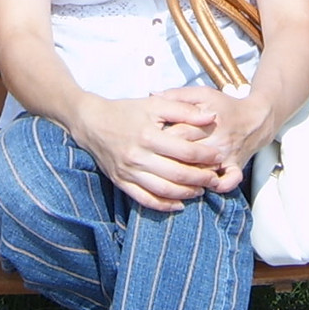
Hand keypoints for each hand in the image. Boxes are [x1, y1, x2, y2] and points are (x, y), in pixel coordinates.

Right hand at [72, 92, 230, 212]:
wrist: (91, 122)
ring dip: (186, 194)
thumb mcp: (154, 104)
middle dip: (201, 178)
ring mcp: (128, 172)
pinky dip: (163, 205)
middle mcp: (138, 157)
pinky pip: (145, 200)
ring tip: (201, 190)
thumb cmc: (126, 111)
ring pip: (163, 190)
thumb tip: (211, 117)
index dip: (205, 156)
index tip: (218, 157)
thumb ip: (184, 110)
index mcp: (148, 136)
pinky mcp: (121, 182)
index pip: (185, 151)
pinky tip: (178, 205)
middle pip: (177, 174)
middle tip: (215, 178)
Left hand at [160, 85, 277, 192]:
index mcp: (205, 123)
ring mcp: (226, 157)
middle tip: (154, 160)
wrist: (255, 119)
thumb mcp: (202, 94)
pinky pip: (226, 183)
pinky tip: (202, 186)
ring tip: (168, 175)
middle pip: (186, 156)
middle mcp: (216, 142)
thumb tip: (152, 95)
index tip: (148, 142)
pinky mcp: (235, 168)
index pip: (176, 135)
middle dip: (167, 160)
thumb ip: (177, 95)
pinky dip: (215, 186)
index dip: (159, 140)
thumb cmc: (225, 106)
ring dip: (185, 177)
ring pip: (201, 172)